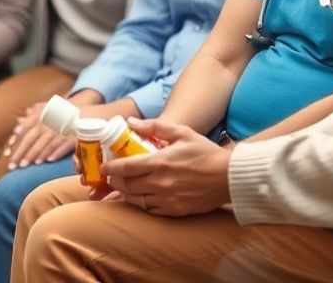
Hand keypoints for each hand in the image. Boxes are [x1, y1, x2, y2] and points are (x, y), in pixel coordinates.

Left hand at [5, 101, 73, 169]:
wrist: (85, 114)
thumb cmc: (63, 114)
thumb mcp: (47, 109)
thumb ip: (32, 115)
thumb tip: (18, 121)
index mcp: (41, 115)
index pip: (25, 130)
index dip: (16, 142)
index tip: (8, 154)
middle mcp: (48, 122)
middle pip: (32, 139)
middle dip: (22, 153)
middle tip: (14, 165)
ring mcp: (60, 129)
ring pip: (45, 144)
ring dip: (35, 155)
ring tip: (27, 165)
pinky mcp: (73, 136)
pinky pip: (62, 145)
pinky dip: (55, 153)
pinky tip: (48, 161)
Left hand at [99, 118, 231, 216]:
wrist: (229, 177)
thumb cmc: (205, 152)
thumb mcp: (181, 132)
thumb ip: (154, 126)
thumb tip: (130, 122)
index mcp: (159, 162)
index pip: (124, 168)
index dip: (109, 168)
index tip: (104, 166)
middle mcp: (159, 183)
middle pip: (126, 186)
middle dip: (114, 181)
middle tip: (112, 176)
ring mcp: (166, 199)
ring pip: (135, 200)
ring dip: (126, 193)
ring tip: (124, 186)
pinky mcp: (174, 211)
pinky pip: (150, 210)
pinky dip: (142, 203)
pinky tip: (142, 196)